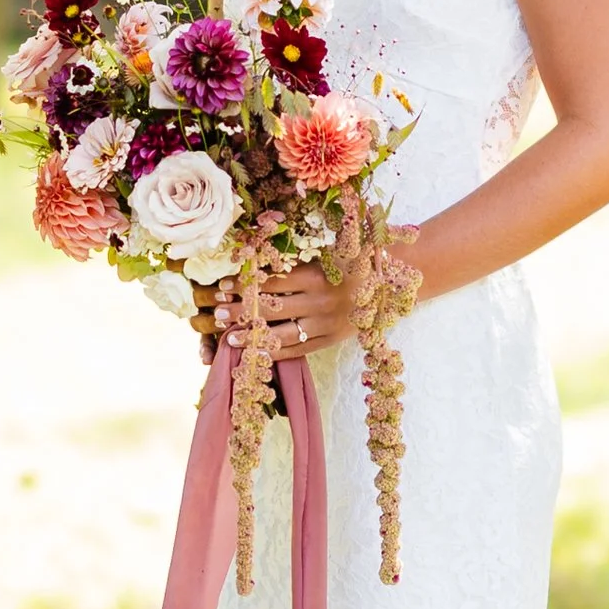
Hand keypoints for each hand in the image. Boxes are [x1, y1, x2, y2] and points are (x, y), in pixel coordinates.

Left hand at [218, 259, 356, 364]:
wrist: (390, 283)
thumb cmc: (355, 262)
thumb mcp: (328, 253)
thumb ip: (296, 261)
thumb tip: (257, 264)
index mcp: (317, 277)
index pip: (272, 283)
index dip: (246, 285)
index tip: (224, 286)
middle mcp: (320, 302)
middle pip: (272, 309)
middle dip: (242, 312)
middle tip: (218, 313)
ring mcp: (326, 324)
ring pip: (283, 334)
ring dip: (255, 337)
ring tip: (231, 338)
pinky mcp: (332, 340)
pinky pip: (300, 349)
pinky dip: (278, 353)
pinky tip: (258, 354)